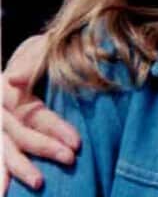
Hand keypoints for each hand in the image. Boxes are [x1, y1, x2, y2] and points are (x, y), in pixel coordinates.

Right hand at [3, 34, 78, 191]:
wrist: (30, 60)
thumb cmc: (41, 53)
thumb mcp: (38, 48)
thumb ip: (30, 61)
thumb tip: (13, 81)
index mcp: (8, 89)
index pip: (30, 113)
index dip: (52, 128)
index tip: (76, 144)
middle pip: (18, 133)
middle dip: (44, 148)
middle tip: (70, 159)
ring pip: (4, 149)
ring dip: (20, 167)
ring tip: (39, 182)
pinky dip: (1, 173)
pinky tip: (5, 192)